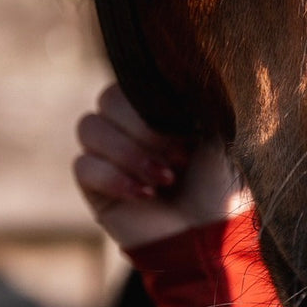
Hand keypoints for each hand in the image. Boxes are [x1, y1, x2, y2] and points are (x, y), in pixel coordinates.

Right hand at [73, 83, 252, 250]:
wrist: (211, 240)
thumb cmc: (222, 188)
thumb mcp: (220, 136)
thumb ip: (196, 99)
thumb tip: (178, 66)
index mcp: (158, 107)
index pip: (133, 80)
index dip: (154, 104)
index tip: (190, 135)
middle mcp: (129, 126)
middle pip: (107, 100)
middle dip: (144, 131)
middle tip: (180, 162)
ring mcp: (109, 155)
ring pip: (89, 129)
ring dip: (131, 154)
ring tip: (166, 180)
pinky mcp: (95, 186)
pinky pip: (84, 166)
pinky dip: (116, 178)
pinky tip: (146, 195)